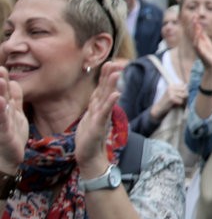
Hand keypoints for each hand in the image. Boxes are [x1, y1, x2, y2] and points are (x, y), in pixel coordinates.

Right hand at [0, 67, 27, 172]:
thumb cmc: (9, 135)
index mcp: (3, 108)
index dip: (2, 80)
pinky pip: (2, 122)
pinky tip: (2, 102)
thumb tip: (12, 81)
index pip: (3, 91)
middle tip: (0, 69)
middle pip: (0, 96)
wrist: (6, 160)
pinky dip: (1, 112)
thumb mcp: (14, 113)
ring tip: (1, 80)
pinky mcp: (4, 135)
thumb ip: (15, 98)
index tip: (2, 68)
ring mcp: (0, 124)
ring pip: (0, 106)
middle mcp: (0, 113)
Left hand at [75, 61, 122, 176]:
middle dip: (110, 76)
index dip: (105, 76)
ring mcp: (102, 117)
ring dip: (112, 85)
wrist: (89, 156)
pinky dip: (110, 103)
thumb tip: (99, 94)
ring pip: (107, 98)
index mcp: (98, 107)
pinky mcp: (99, 125)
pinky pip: (105, 112)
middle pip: (106, 90)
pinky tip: (116, 94)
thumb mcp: (90, 117)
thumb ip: (95, 105)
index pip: (102, 88)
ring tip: (116, 73)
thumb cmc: (89, 137)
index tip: (109, 62)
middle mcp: (102, 110)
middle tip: (114, 62)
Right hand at [150, 83, 187, 119]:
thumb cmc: (167, 102)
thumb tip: (187, 85)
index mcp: (171, 85)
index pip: (184, 87)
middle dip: (184, 97)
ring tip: (176, 102)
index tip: (179, 97)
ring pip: (184, 96)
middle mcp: (171, 87)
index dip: (184, 92)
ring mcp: (171, 92)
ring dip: (182, 101)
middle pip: (185, 91)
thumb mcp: (172, 93)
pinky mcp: (171, 98)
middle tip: (179, 100)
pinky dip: (179, 104)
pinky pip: (181, 101)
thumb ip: (179, 90)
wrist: (158, 108)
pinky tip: (174, 105)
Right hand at [189, 18, 211, 71]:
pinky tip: (198, 34)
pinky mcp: (200, 52)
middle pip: (193, 32)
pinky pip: (197, 44)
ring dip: (195, 30)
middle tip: (194, 16)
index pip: (195, 30)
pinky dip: (197, 39)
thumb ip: (203, 36)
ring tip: (195, 22)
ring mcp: (197, 47)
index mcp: (199, 40)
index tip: (195, 15)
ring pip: (194, 37)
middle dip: (194, 24)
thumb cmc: (209, 54)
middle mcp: (196, 43)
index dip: (195, 23)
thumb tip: (200, 27)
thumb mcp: (207, 42)